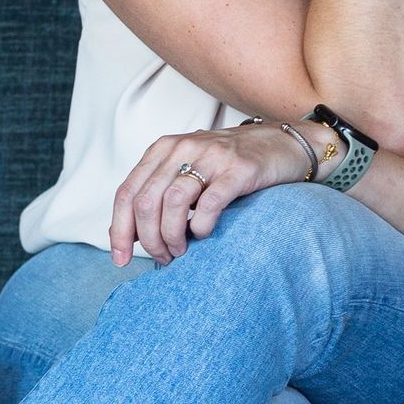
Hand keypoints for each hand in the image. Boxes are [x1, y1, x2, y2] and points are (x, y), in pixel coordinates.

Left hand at [110, 122, 312, 265]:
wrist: (284, 144)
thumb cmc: (231, 165)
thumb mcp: (189, 170)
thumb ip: (160, 195)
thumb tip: (131, 237)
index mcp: (164, 149)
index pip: (127, 193)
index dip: (119, 230)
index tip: (121, 259)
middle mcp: (183, 148)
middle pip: (146, 202)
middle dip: (149, 239)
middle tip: (164, 257)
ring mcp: (211, 156)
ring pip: (172, 202)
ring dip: (172, 236)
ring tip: (182, 251)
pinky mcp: (239, 169)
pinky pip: (209, 203)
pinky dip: (201, 226)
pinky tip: (205, 234)